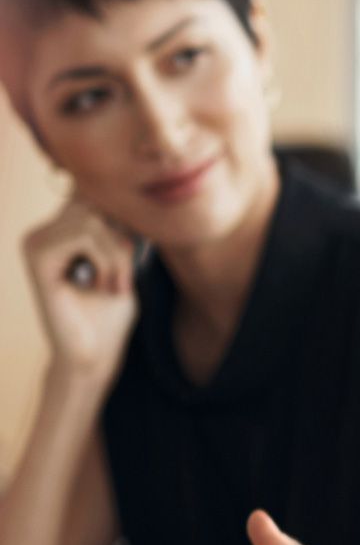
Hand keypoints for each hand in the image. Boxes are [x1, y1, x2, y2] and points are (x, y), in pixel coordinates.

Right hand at [23, 197, 138, 378]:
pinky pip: (82, 235)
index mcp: (62, 229)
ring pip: (92, 218)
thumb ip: (122, 227)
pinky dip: (107, 259)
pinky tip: (105, 286)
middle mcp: (44, 231)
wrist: (94, 353)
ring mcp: (36, 242)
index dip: (125, 218)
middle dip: (123, 235)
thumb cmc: (111, 312)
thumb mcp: (126, 261)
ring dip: (118, 253)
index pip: (98, 194)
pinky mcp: (36, 257)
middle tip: (128, 273)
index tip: (137, 252)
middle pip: (95, 200)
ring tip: (118, 284)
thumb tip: (132, 191)